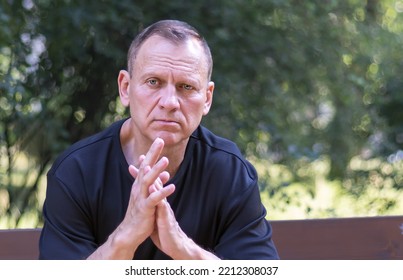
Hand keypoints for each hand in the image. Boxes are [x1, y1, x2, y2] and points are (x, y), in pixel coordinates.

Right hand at [116, 138, 174, 252]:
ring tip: (166, 160)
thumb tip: (165, 173)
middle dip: (153, 154)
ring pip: (148, 181)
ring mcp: (141, 198)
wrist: (130, 232)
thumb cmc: (141, 213)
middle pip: (146, 167)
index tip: (159, 139)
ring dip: (156, 170)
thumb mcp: (148, 196)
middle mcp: (138, 188)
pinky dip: (162, 192)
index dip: (152, 152)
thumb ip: (157, 184)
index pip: (146, 164)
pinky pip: (154, 199)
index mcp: (140, 184)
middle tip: (160, 140)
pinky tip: (172, 186)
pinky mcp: (145, 209)